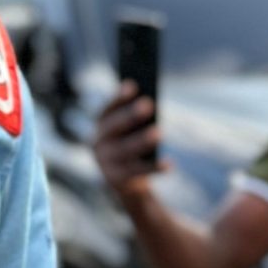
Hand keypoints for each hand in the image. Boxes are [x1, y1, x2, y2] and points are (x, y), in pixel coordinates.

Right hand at [93, 81, 170, 201]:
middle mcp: (98, 143)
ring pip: (125, 150)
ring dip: (141, 140)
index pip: (107, 109)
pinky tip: (169, 164)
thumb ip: (135, 118)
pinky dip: (153, 168)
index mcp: (100, 127)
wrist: (123, 182)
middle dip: (129, 115)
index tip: (132, 85)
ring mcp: (105, 162)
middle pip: (114, 128)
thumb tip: (150, 101)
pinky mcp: (117, 179)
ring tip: (159, 132)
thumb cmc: (130, 147)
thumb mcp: (129, 131)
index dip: (118, 98)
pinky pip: (137, 172)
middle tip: (148, 104)